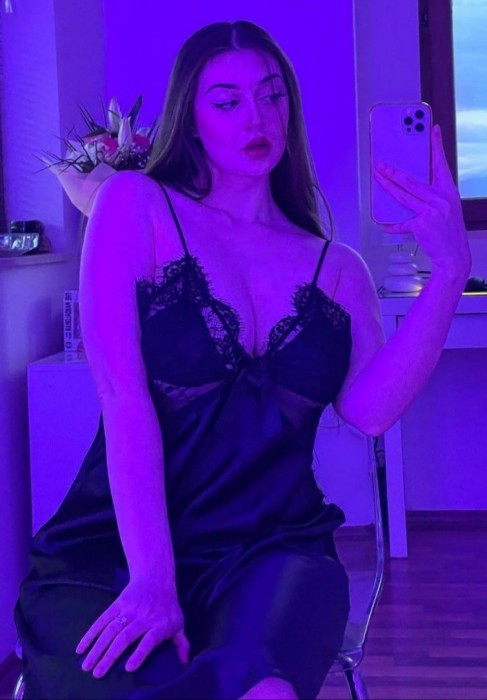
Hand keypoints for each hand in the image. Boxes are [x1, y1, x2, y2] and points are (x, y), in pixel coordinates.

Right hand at [75, 578, 190, 678]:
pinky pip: (102, 620)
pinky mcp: (117, 605)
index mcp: (159, 624)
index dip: (140, 653)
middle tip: (98, 674)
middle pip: (125, 637)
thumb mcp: (178, 623)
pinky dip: (90, 634)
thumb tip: (185, 664)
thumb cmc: (167, 607)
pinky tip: (80, 648)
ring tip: (87, 666)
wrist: (156, 578)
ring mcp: (128, 610)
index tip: (128, 668)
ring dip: (97, 648)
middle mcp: (143, 617)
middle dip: (110, 656)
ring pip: (110, 630)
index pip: (150, 640)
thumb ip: (181, 644)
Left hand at [374, 123, 471, 277]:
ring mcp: (431, 211)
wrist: (454, 256)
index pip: (441, 164)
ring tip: (376, 179)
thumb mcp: (447, 209)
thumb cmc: (449, 232)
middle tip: (381, 164)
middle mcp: (441, 199)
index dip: (436, 146)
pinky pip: (401, 222)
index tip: (432, 129)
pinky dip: (392, 225)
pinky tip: (383, 223)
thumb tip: (409, 187)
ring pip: (403, 195)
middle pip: (412, 180)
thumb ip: (432, 197)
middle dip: (394, 171)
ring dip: (387, 187)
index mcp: (449, 192)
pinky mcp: (421, 225)